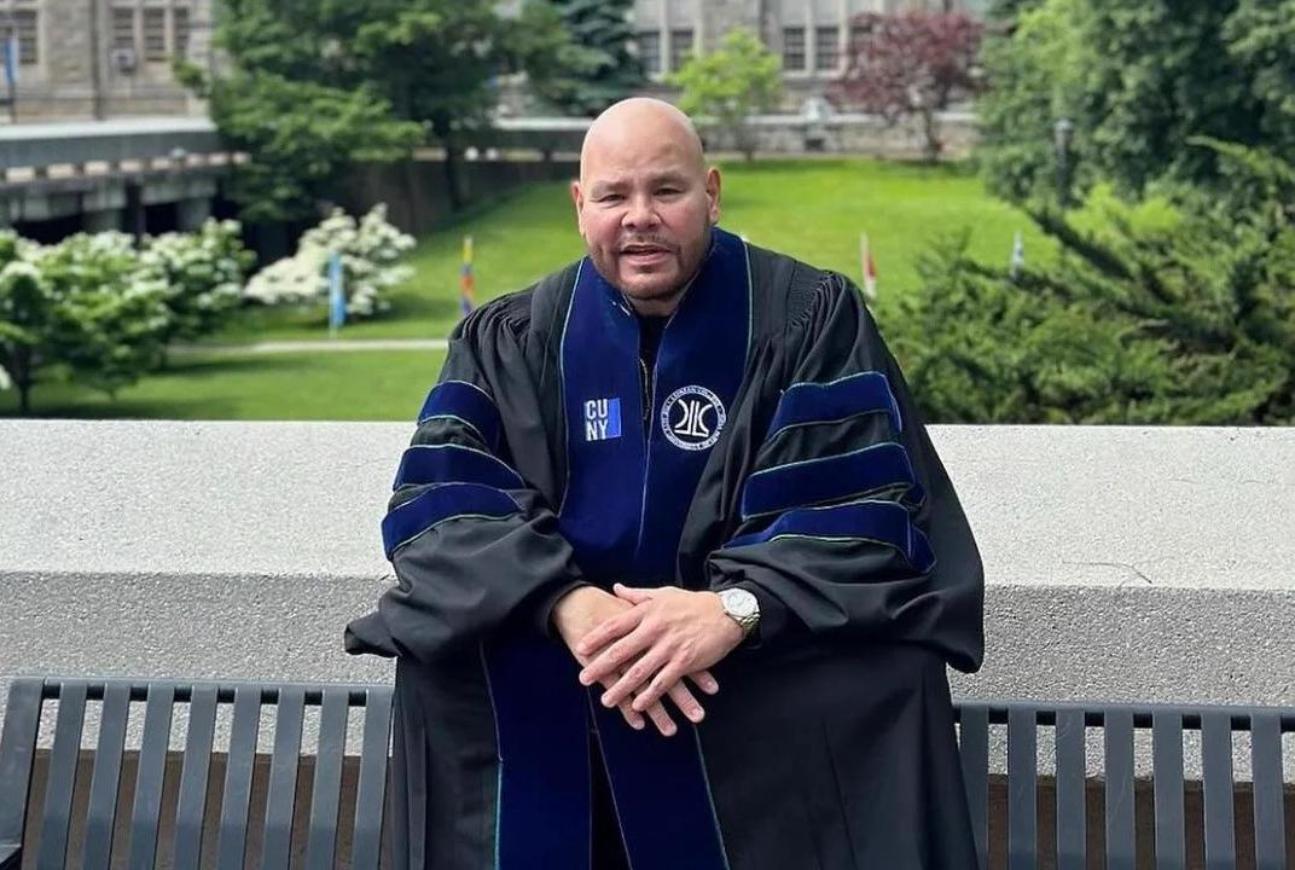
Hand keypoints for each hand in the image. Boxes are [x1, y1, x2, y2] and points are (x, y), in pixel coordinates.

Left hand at [552, 586, 710, 735]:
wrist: (726, 612)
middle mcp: (656, 629)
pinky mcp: (685, 661)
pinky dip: (650, 695)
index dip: (597, 637)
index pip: (616, 625)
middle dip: (601, 666)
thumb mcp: (663, 593)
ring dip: (621, 688)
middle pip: (622, 650)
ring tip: (605, 700)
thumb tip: (616, 588)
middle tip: (583, 678)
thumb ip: (637, 595)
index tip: (580, 648)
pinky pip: (663, 682)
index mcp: (648, 612)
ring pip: (640, 671)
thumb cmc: (692, 603)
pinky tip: (638, 706)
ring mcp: (670, 647)